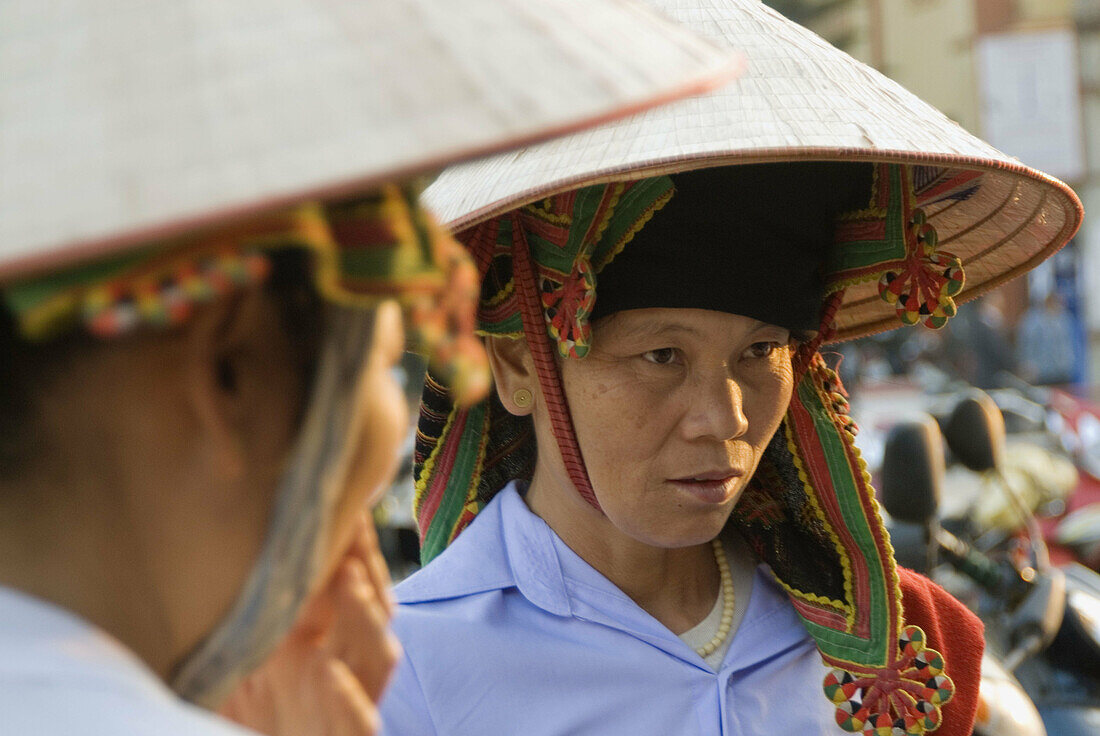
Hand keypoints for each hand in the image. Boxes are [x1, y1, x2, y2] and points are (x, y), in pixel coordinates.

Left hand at [220, 515, 400, 735]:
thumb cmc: (236, 723)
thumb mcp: (226, 668)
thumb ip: (233, 624)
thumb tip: (219, 554)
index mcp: (311, 645)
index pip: (345, 585)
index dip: (349, 546)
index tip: (340, 505)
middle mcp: (335, 671)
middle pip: (371, 611)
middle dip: (365, 569)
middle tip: (347, 534)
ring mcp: (343, 709)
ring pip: (379, 659)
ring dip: (368, 620)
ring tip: (348, 584)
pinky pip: (361, 725)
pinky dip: (350, 702)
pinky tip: (329, 675)